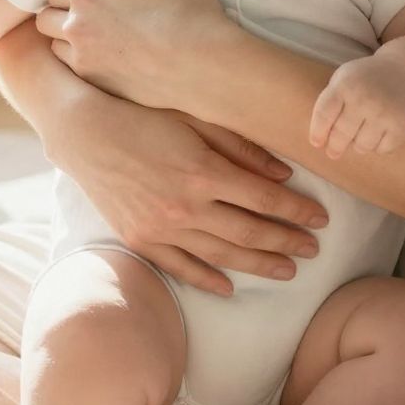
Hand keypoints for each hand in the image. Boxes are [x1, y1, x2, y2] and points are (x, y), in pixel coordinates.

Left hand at [34, 0, 232, 109]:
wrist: (202, 60)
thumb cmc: (181, 1)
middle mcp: (73, 23)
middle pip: (46, 14)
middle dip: (62, 9)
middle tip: (96, 9)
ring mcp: (81, 56)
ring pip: (54, 43)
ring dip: (67, 35)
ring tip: (101, 33)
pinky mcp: (95, 82)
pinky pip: (72, 67)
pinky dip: (83, 58)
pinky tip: (111, 54)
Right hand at [59, 97, 330, 296]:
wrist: (84, 133)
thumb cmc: (143, 117)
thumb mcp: (195, 119)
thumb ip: (241, 147)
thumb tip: (285, 174)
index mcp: (203, 171)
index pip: (265, 199)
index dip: (297, 210)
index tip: (320, 219)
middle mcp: (185, 205)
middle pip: (250, 233)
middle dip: (288, 242)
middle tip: (314, 250)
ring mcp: (161, 227)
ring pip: (222, 256)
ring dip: (259, 265)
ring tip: (288, 271)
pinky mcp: (140, 240)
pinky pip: (181, 268)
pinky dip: (208, 280)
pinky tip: (231, 287)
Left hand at [308, 52, 404, 159]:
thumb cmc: (365, 81)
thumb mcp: (343, 80)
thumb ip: (328, 105)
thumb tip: (317, 143)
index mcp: (345, 84)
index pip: (323, 116)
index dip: (317, 133)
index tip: (316, 144)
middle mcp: (365, 98)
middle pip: (340, 135)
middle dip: (335, 147)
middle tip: (334, 152)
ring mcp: (385, 112)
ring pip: (361, 146)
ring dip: (358, 145)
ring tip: (361, 134)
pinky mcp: (402, 125)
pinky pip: (382, 149)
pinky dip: (379, 146)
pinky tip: (380, 133)